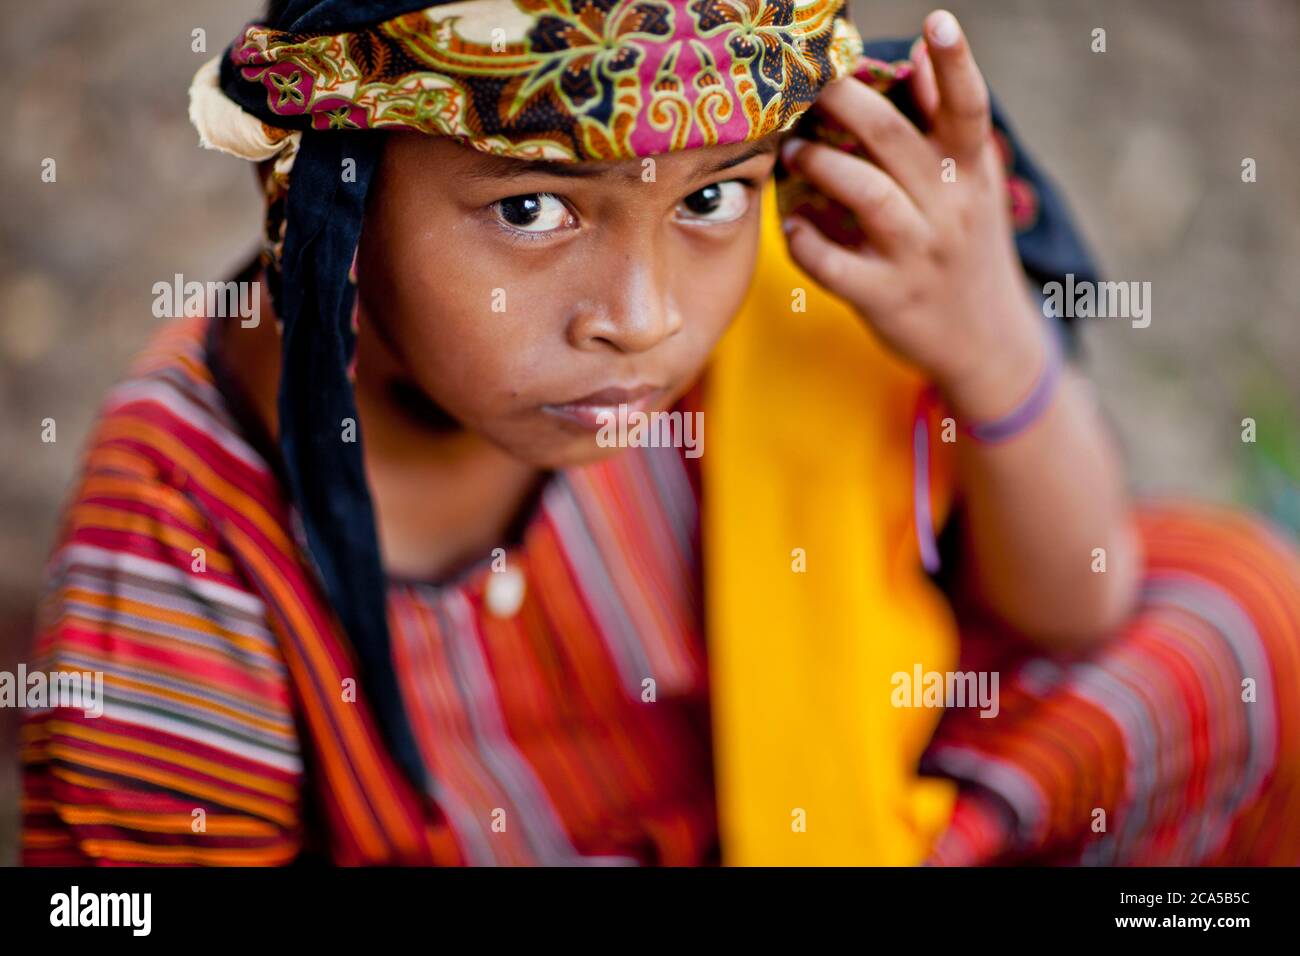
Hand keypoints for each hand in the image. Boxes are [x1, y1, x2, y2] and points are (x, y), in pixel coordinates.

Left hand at [781, 9, 1047, 421]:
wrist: (987, 344)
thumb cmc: (969, 249)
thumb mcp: (974, 186)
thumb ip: (947, 123)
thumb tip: (918, 55)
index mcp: (971, 174)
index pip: (968, 109)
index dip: (956, 63)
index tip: (937, 19)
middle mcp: (949, 209)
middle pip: (895, 141)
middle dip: (845, 102)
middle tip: (806, 80)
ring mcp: (916, 256)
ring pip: (865, 195)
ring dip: (819, 164)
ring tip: (791, 149)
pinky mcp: (885, 298)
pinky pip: (833, 265)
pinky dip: (803, 242)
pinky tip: (789, 226)